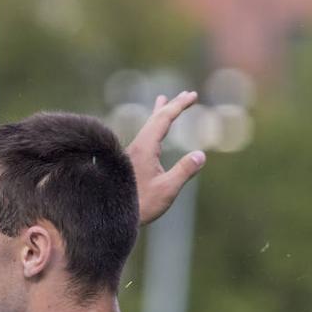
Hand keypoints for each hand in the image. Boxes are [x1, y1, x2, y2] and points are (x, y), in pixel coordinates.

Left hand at [125, 91, 205, 224]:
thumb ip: (184, 171)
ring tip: (162, 100)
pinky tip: (152, 134)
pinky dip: (152, 127)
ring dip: (159, 113)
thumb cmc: (140, 204)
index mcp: (145, 148)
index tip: (193, 96)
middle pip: (155, 119)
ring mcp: (131, 153)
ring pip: (147, 127)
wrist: (110, 216)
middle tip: (186, 94)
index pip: (164, 119)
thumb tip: (200, 155)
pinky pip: (144, 136)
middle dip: (172, 106)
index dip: (179, 106)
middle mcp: (136, 146)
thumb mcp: (167, 189)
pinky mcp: (129, 162)